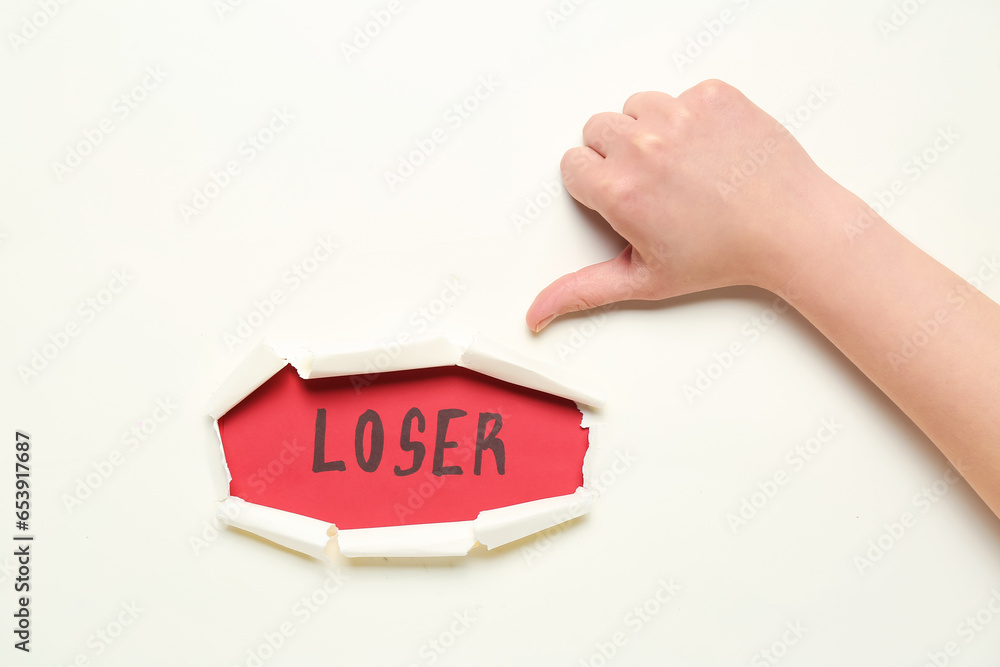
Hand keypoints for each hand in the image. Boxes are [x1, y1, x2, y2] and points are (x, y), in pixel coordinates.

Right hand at [526, 79, 846, 331]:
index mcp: (619, 190)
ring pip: (636, 107)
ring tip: (682, 165)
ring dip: (650, 131)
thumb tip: (536, 314)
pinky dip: (691, 117)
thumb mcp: (644, 280)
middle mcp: (644, 146)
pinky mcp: (713, 96)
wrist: (791, 228)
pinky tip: (711, 150)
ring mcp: (680, 115)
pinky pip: (680, 95)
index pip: (572, 163)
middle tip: (655, 184)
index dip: (596, 184)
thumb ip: (582, 291)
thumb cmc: (723, 257)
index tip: (624, 198)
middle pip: (597, 128)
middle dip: (616, 154)